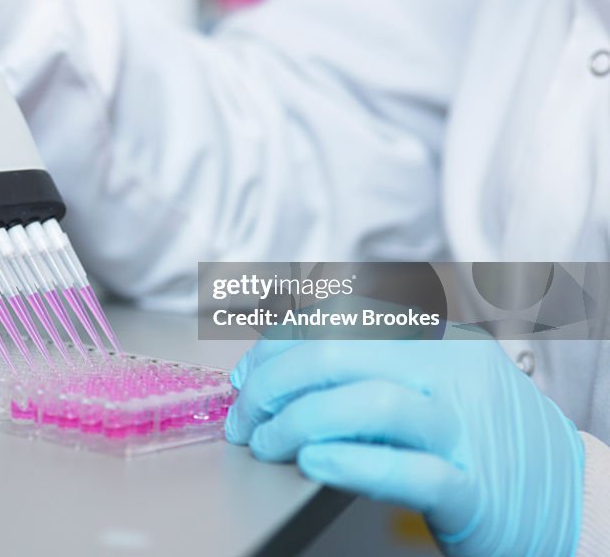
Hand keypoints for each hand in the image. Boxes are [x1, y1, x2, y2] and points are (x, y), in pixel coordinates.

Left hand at [226, 338, 583, 556]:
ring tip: (267, 443)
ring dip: (300, 422)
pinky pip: (412, 470)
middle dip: (275, 383)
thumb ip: (368, 364)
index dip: (279, 343)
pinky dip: (355, 464)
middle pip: (343, 354)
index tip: (247, 375)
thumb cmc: (479, 437)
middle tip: (246, 416)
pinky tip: (315, 462)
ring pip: (373, 404)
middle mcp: (453, 374)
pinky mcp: (475, 491)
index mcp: (437, 339)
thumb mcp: (431, 382)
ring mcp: (466, 430)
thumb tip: (274, 360)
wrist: (571, 496)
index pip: (340, 319)